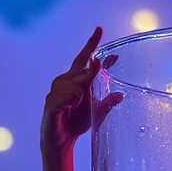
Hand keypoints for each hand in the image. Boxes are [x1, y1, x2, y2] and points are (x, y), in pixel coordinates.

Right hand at [40, 27, 121, 154]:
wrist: (61, 140)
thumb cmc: (76, 123)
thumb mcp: (97, 112)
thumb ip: (108, 102)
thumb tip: (121, 94)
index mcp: (75, 79)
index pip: (83, 57)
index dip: (91, 44)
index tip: (99, 30)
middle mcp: (64, 80)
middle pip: (82, 72)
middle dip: (87, 82)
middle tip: (82, 99)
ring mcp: (55, 90)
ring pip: (76, 86)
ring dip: (79, 98)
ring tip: (72, 108)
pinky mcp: (50, 102)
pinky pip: (65, 97)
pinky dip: (70, 103)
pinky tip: (67, 109)